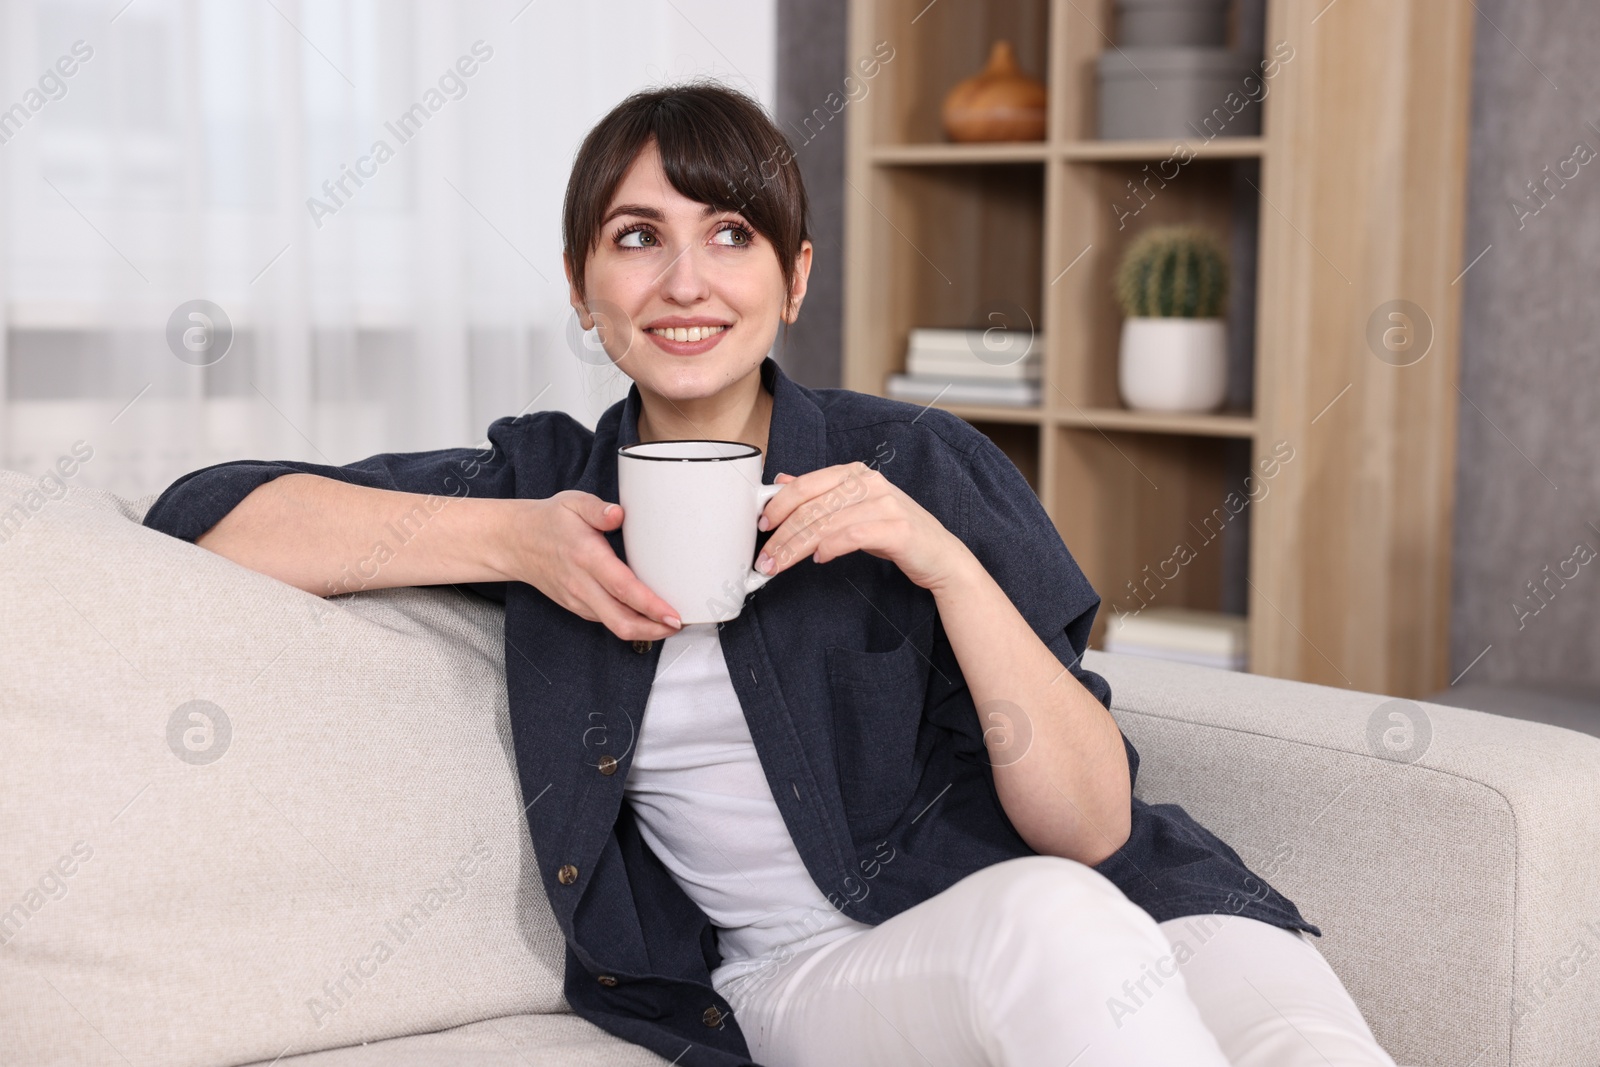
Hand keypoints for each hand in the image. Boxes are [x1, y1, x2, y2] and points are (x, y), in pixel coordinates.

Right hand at [503, 491, 681, 640]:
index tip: (673, 615)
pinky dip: (629, 623)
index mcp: (586, 557)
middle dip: (654, 629)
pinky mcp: (577, 606)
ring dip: (645, 630)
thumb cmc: (548, 521)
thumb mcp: (572, 502)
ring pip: (615, 626)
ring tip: (669, 623)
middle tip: (679, 624)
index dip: (651, 606)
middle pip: (621, 620)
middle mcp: (582, 584)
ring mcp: (578, 599)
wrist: (515, 542)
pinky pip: (606, 621)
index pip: (623, 588)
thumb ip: (598, 509)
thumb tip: (618, 514)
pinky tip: (646, 617)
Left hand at [755, 463, 971, 591]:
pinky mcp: (898, 528)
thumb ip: (821, 494)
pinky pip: (853, 536)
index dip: (777, 505)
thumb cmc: (894, 532)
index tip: (760, 527)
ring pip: (827, 523)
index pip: (805, 484)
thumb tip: (782, 481)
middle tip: (765, 559)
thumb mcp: (854, 508)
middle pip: (812, 506)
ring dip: (797, 548)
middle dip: (782, 535)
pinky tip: (819, 559)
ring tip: (780, 566)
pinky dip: (831, 548)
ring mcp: (885, 503)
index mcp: (855, 473)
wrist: (940, 555)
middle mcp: (870, 482)